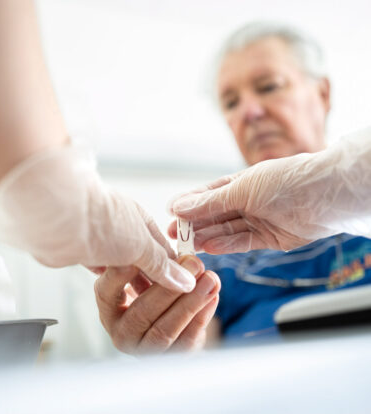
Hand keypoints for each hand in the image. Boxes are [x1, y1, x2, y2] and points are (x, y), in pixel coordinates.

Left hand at [0, 147, 195, 291]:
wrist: (58, 219)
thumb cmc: (103, 221)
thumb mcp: (142, 245)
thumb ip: (162, 264)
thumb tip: (185, 280)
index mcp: (142, 221)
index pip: (165, 250)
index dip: (176, 269)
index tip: (186, 287)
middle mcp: (124, 229)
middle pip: (145, 260)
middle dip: (156, 279)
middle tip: (168, 302)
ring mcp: (104, 241)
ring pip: (125, 267)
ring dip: (134, 283)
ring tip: (146, 303)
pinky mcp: (86, 252)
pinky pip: (105, 271)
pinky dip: (114, 282)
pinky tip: (120, 293)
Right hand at [94, 255, 219, 354]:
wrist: (171, 326)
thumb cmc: (155, 293)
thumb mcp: (145, 277)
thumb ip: (152, 265)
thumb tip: (170, 250)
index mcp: (109, 308)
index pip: (108, 291)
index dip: (123, 273)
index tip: (146, 253)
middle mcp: (121, 333)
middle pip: (142, 312)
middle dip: (171, 286)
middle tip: (193, 263)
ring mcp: (145, 350)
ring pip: (165, 329)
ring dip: (191, 301)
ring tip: (210, 278)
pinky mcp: (170, 358)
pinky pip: (187, 339)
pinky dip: (202, 315)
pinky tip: (213, 295)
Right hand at [169, 129, 370, 253]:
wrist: (324, 197)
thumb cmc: (284, 182)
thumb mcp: (241, 189)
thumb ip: (210, 201)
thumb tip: (180, 206)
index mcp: (240, 183)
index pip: (207, 194)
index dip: (188, 202)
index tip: (169, 211)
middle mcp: (247, 201)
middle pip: (214, 214)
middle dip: (193, 223)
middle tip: (172, 234)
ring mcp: (257, 220)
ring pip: (225, 230)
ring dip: (205, 236)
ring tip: (186, 244)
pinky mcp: (268, 238)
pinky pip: (242, 242)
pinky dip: (225, 245)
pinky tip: (209, 247)